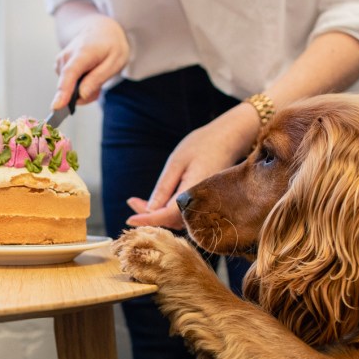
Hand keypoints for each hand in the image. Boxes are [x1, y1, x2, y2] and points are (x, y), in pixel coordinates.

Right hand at [51, 14, 128, 109]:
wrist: (100, 29)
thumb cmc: (111, 44)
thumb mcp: (115, 61)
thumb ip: (98, 78)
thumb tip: (82, 95)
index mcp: (83, 53)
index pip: (70, 75)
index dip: (63, 92)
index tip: (57, 107)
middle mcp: (67, 56)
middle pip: (68, 87)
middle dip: (84, 95)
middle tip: (99, 88)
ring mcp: (61, 60)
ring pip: (69, 88)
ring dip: (83, 89)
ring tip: (95, 77)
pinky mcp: (59, 65)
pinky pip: (67, 84)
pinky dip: (78, 85)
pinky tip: (87, 76)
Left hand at [126, 104, 260, 228]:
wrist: (230, 138)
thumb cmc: (202, 145)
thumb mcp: (177, 162)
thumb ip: (164, 188)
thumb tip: (149, 210)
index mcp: (195, 193)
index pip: (167, 215)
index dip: (147, 219)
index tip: (129, 219)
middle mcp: (203, 204)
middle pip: (171, 221)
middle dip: (148, 216)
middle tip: (131, 202)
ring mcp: (206, 205)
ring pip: (177, 220)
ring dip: (157, 214)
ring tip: (137, 201)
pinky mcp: (205, 203)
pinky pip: (184, 214)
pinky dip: (167, 210)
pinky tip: (155, 202)